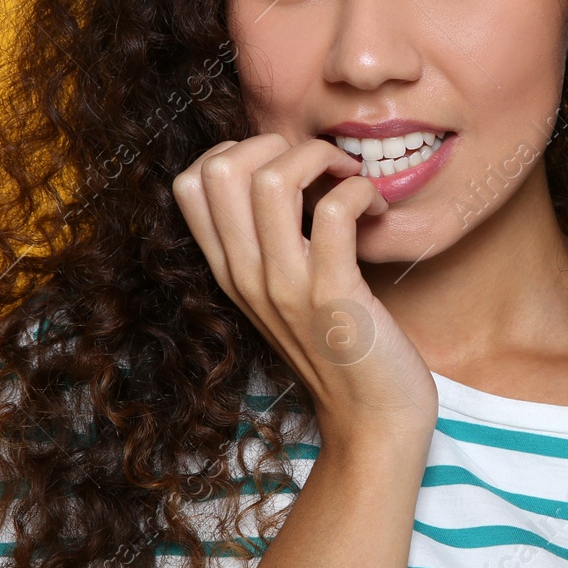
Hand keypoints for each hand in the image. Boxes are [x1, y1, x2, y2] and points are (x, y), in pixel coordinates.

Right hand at [172, 133, 438, 449]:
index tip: (288, 166)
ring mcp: (286, 288)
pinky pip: (334, 212)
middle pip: (217, 169)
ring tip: (349, 180)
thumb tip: (288, 172)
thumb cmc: (343, 349)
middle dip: (276, 143)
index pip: (190, 183)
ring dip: (320, 160)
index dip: (239, 151)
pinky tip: (377, 210)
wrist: (374, 423)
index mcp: (231, 271)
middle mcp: (246, 276)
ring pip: (270, 181)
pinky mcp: (334, 297)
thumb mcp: (288, 293)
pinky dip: (361, 192)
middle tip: (322, 167)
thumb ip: (274, 243)